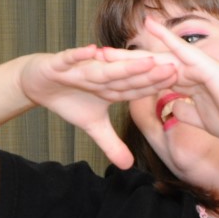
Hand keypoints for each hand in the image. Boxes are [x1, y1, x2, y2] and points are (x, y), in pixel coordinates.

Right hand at [20, 44, 178, 166]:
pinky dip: (80, 55)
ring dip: (123, 65)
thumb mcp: (92, 125)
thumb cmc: (70, 99)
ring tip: (145, 61)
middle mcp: (100, 74)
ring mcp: (81, 67)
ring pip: (104, 68)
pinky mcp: (60, 63)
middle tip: (174, 67)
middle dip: (149, 72)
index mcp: (112, 86)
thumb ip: (111, 143)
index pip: (136, 87)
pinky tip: (92, 51)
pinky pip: (71, 58)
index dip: (156, 86)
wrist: (38, 83)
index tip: (180, 83)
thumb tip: (127, 166)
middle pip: (127, 75)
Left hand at [100, 17, 218, 143]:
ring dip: (138, 48)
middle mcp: (193, 71)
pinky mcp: (207, 67)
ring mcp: (200, 66)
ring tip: (113, 41)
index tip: (111, 75)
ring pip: (162, 53)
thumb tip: (172, 109)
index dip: (134, 75)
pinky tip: (148, 25)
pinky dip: (166, 37)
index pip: (156, 77)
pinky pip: (182, 49)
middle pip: (153, 62)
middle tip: (99, 56)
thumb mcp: (203, 121)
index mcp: (191, 85)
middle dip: (127, 61)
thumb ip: (187, 111)